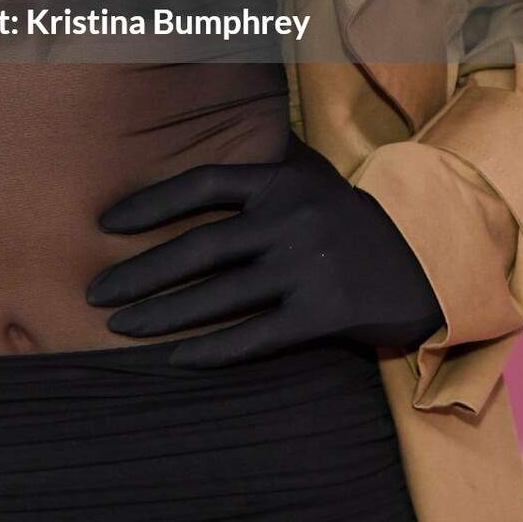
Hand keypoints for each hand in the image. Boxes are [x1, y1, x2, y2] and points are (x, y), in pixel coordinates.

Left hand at [84, 130, 444, 367]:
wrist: (429, 261)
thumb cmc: (353, 222)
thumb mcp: (311, 183)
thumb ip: (260, 175)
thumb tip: (195, 162)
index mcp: (282, 181)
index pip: (202, 184)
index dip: (150, 203)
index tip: (104, 223)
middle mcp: (291, 219)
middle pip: (199, 247)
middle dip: (139, 271)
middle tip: (94, 292)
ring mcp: (309, 266)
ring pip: (220, 295)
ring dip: (163, 314)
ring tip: (120, 327)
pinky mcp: (327, 312)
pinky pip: (258, 336)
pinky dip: (214, 349)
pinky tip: (177, 359)